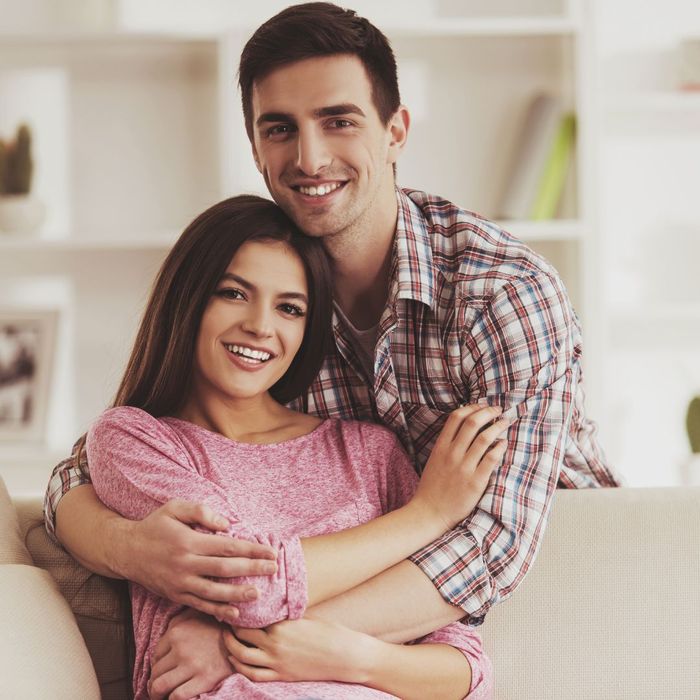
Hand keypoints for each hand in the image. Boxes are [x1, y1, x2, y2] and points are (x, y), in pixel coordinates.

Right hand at [116, 499, 277, 621]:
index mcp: (188, 542)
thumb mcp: (174, 508)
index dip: (251, 550)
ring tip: (259, 593)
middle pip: (225, 570)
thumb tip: (226, 524)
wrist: (126, 551)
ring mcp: (180, 583)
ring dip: (238, 594)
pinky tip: (235, 613)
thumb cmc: (155, 526)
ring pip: (214, 592)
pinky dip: (218, 611)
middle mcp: (185, 564)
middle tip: (273, 569)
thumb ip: (200, 512)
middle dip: (252, 570)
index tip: (270, 551)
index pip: (227, 547)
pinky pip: (200, 605)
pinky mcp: (175, 596)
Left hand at [148, 609, 231, 699]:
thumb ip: (178, 621)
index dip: (156, 667)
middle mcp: (181, 648)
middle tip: (159, 687)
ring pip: (160, 686)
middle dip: (154, 682)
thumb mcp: (196, 615)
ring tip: (161, 696)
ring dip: (157, 694)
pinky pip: (177, 696)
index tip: (162, 672)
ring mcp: (192, 665)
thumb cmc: (218, 626)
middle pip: (155, 672)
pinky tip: (175, 698)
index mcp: (177, 632)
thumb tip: (164, 633)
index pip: (155, 656)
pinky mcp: (204, 679)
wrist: (243, 637)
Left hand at [223, 618, 376, 683]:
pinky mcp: (281, 675)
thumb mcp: (304, 616)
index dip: (240, 611)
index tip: (233, 604)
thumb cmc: (329, 631)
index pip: (251, 617)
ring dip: (230, 647)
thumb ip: (284, 615)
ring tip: (226, 639)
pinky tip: (235, 660)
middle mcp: (275, 643)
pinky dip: (240, 667)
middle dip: (231, 627)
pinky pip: (253, 675)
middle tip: (226, 619)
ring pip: (242, 657)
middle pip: (242, 635)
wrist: (344, 655)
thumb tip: (270, 607)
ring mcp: (277, 662)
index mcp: (281, 625)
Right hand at [411, 404, 508, 530]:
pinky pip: (492, 458)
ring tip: (505, 422)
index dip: (472, 407)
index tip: (482, 406)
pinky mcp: (476, 482)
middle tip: (498, 410)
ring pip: (485, 438)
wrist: (429, 513)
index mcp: (441, 447)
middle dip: (488, 412)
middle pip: (472, 422)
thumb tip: (463, 426)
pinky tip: (504, 444)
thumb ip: (447, 443)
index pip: (456, 417)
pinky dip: (500, 447)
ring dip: (498, 426)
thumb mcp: (435, 459)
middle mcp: (452, 454)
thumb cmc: (432, 487)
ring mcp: (464, 468)